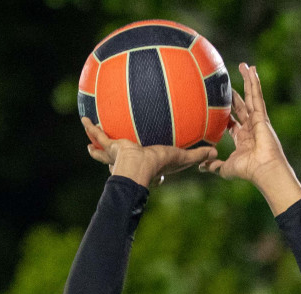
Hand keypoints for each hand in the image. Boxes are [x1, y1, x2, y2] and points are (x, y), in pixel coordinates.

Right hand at [82, 117, 214, 188]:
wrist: (138, 168)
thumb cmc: (159, 165)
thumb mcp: (181, 157)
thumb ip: (198, 155)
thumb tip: (216, 152)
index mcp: (146, 164)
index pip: (148, 164)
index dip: (151, 164)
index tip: (151, 160)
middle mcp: (130, 161)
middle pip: (124, 157)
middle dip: (118, 155)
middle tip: (115, 149)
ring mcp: (118, 155)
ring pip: (105, 148)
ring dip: (98, 144)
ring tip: (90, 136)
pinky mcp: (110, 147)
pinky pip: (99, 136)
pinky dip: (91, 128)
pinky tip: (84, 118)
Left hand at [200, 63, 300, 214]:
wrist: (263, 170)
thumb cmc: (248, 171)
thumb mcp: (226, 168)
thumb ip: (214, 165)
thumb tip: (201, 167)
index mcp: (243, 138)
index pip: (233, 121)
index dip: (227, 112)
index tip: (221, 103)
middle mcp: (251, 127)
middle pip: (243, 105)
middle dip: (237, 92)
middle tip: (231, 80)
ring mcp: (258, 120)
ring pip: (252, 96)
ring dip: (249, 81)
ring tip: (246, 66)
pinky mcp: (262, 116)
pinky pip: (257, 96)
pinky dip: (255, 83)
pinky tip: (253, 71)